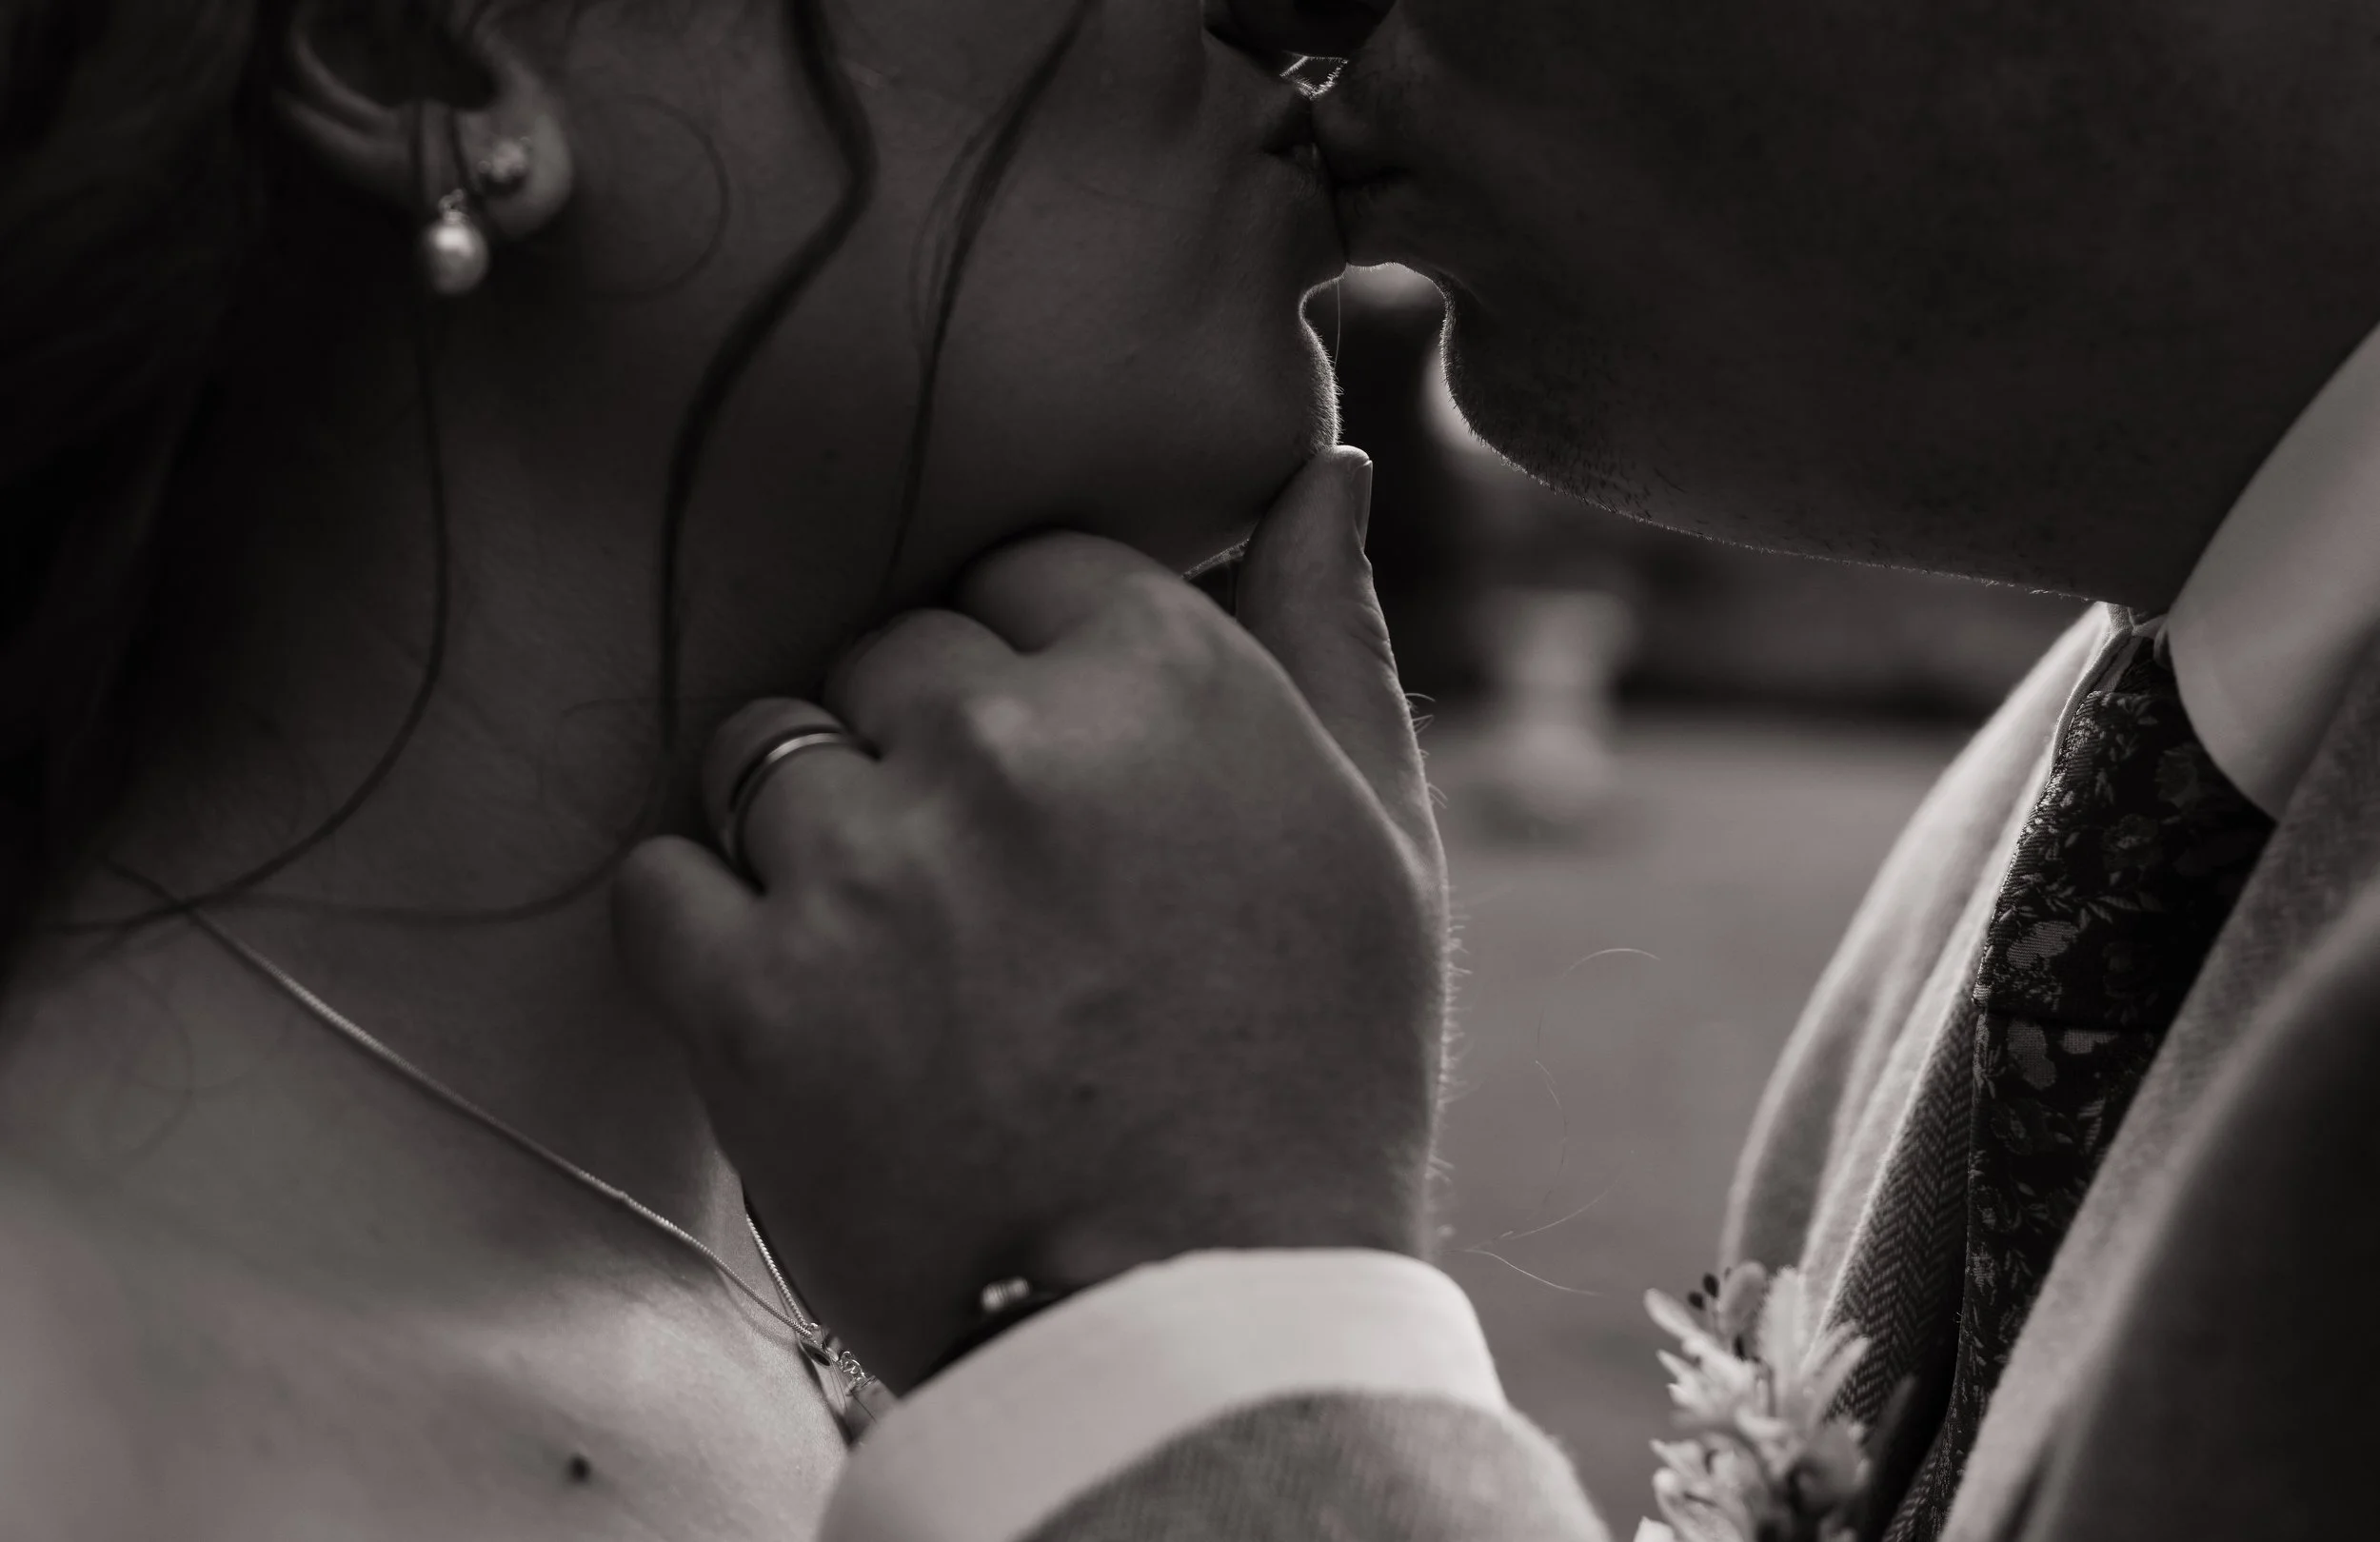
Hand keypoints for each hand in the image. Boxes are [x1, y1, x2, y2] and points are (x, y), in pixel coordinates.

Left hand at [612, 448, 1447, 1390]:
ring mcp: (865, 861)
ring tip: (900, 953)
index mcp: (1164, 675)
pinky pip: (662, 878)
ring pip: (766, 746)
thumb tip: (1324, 462)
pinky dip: (707, 925)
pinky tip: (802, 999)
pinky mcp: (750, 994)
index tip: (1062, 772)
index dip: (1042, 668)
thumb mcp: (1376, 844)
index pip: (1031, 567)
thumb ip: (1327, 634)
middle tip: (993, 888)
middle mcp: (1003, 734)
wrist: (1198, 1327)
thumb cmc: (1313, 1082)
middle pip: (893, 650)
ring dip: (814, 826)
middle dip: (929, 741)